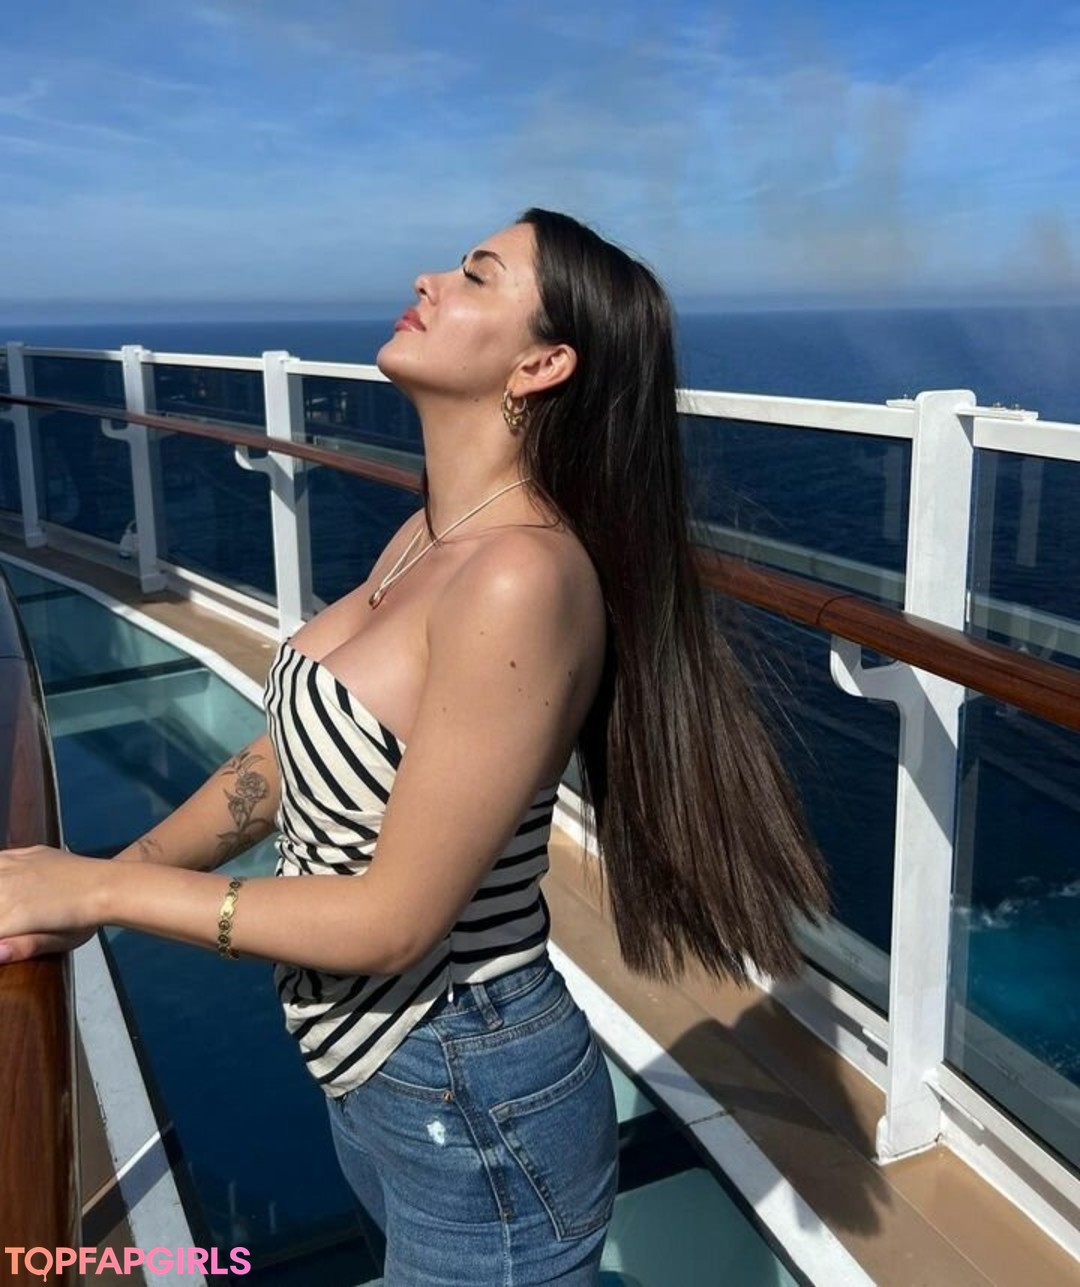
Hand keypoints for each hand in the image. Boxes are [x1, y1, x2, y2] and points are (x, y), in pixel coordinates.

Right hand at [0, 846, 102, 963]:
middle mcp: (6, 887)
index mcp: (12, 914)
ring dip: (0, 895)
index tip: (7, 932)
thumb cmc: (82, 921)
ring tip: (8, 908)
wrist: (106, 885)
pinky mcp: (19, 854)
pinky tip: (5, 883)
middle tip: (10, 922)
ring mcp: (12, 866)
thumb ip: (23, 948)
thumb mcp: (58, 943)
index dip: (2, 932)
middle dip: (1, 917)